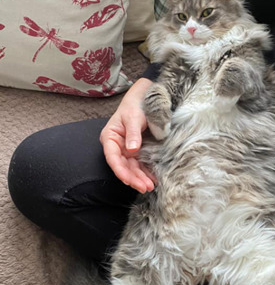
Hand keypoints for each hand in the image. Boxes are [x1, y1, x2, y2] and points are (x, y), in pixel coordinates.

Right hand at [100, 78, 156, 192]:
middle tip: (145, 187)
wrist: (147, 97)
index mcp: (110, 137)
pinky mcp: (138, 150)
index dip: (120, 170)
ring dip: (140, 178)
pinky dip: (146, 172)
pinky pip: (141, 164)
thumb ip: (133, 133)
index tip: (128, 180)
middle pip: (123, 166)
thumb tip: (132, 150)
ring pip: (132, 167)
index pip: (112, 157)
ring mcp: (127, 149)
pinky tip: (153, 179)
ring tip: (150, 187)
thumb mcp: (134, 117)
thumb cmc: (136, 104)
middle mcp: (117, 146)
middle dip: (133, 178)